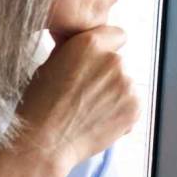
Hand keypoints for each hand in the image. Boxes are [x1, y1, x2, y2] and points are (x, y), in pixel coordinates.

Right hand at [9, 26, 138, 173]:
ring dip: (114, 94)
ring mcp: (127, 84)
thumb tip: (87, 43)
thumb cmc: (40, 104)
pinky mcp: (135, 106)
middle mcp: (113, 59)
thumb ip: (75, 50)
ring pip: (126, 84)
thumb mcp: (51, 64)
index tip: (98, 61)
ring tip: (89, 110)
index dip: (107, 48)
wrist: (45, 141)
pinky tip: (99, 121)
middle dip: (107, 75)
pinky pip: (132, 104)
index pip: (117, 34)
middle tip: (85, 94)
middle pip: (119, 62)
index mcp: (90, 44)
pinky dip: (121, 112)